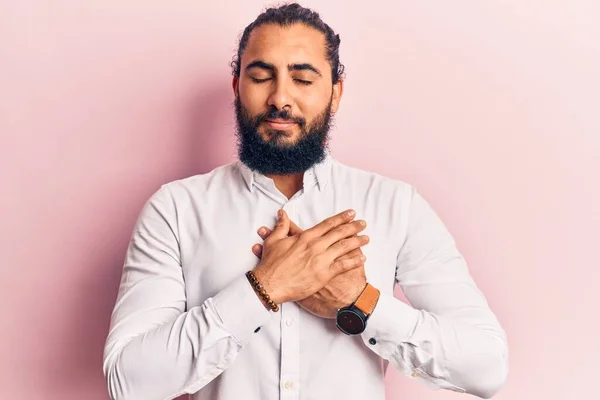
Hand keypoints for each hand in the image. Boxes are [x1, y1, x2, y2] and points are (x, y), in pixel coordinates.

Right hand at [252, 209, 368, 304]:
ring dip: (357, 242)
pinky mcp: (324, 274)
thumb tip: (282, 214)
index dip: (341, 218)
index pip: (328, 224)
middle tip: (363, 223)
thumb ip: (281, 226)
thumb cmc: (271, 264)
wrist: (270, 284)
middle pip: (339, 233)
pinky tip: (362, 258)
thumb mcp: (274, 241)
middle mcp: (316, 246)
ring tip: (366, 238)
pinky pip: (343, 265)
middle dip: (353, 227)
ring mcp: (321, 260)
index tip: (351, 214)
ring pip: (344, 247)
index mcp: (305, 237)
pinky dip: (354, 261)